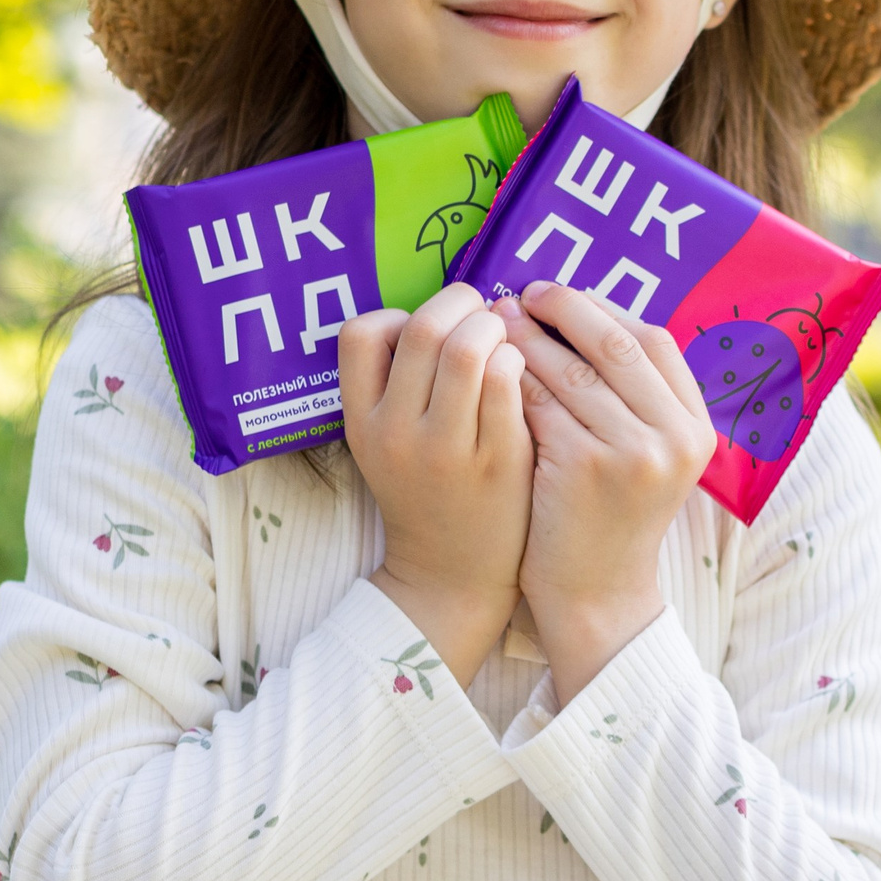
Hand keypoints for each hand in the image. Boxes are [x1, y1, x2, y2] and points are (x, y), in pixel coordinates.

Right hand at [339, 283, 532, 686]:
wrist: (452, 576)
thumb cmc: (426, 492)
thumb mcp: (386, 440)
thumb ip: (398, 381)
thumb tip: (443, 308)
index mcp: (360, 421)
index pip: (359, 332)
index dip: (398, 315)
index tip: (429, 332)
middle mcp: (395, 431)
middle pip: (422, 328)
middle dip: (459, 304)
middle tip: (481, 315)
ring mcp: (446, 448)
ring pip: (467, 347)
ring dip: (493, 327)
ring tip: (504, 341)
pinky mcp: (496, 459)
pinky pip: (507, 380)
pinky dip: (517, 359)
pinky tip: (522, 373)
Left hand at [492, 282, 715, 703]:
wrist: (595, 597)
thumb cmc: (607, 518)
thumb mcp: (645, 456)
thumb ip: (631, 396)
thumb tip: (578, 311)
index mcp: (696, 427)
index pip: (654, 340)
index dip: (603, 309)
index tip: (561, 296)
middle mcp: (674, 436)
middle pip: (616, 343)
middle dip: (564, 310)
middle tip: (520, 294)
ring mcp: (632, 453)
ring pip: (571, 370)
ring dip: (528, 339)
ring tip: (495, 323)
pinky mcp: (582, 468)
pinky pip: (539, 404)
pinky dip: (511, 381)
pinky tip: (487, 370)